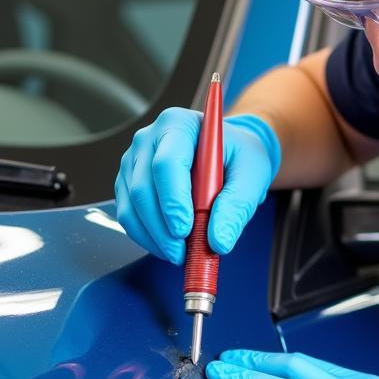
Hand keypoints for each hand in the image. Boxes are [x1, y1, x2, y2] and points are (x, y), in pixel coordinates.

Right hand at [114, 108, 280, 264]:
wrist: (229, 155)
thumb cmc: (239, 158)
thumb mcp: (251, 175)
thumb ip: (237, 206)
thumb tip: (218, 241)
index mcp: (178, 124)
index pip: (167, 163)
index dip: (173, 200)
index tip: (185, 230)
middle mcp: (148, 139)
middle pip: (143, 188)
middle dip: (162, 228)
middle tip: (184, 253)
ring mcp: (133, 162)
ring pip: (131, 207)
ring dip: (154, 238)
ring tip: (180, 254)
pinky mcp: (128, 184)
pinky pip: (128, 216)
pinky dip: (147, 238)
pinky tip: (168, 246)